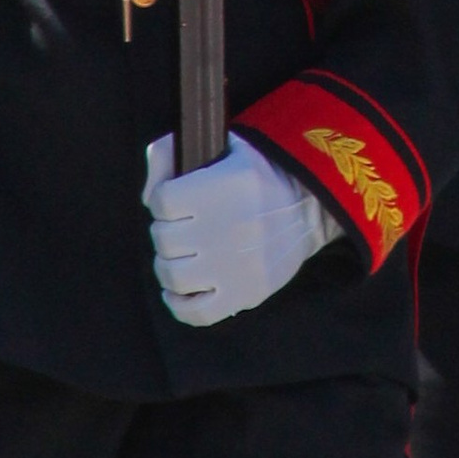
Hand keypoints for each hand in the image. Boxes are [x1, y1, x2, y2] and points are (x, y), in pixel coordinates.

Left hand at [144, 132, 341, 324]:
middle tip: (182, 229)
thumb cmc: (263, 175)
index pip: (161, 201)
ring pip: (172, 275)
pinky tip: (182, 289)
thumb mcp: (228, 145)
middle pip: (163, 239)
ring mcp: (235, 266)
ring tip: (182, 257)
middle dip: (166, 232)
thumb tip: (145, 195)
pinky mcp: (245, 294)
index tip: (176, 202)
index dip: (163, 201)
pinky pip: (195, 312)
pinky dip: (179, 303)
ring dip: (169, 266)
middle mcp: (227, 228)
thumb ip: (172, 152)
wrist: (313, 208)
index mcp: (223, 187)